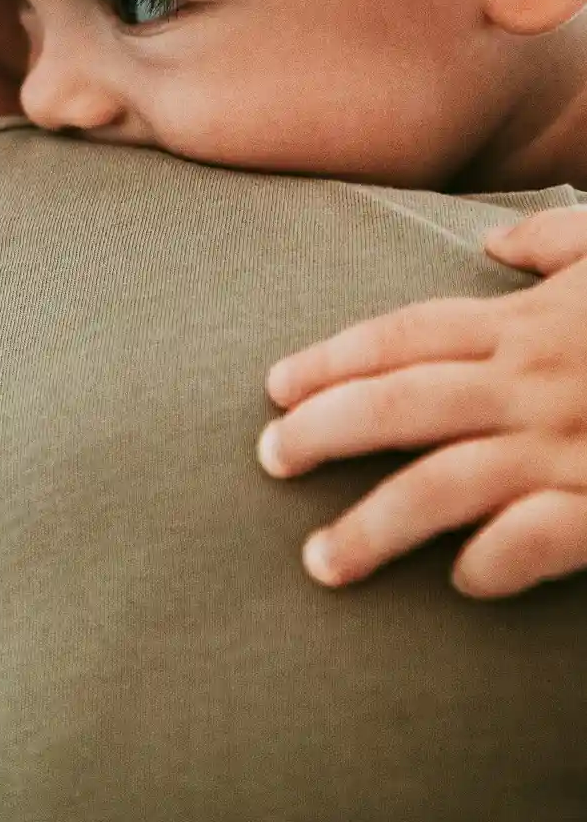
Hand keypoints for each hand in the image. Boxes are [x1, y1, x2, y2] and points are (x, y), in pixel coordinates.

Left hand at [258, 206, 586, 598]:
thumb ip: (556, 245)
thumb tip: (494, 240)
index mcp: (531, 322)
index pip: (403, 337)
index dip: (331, 360)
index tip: (273, 386)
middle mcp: (537, 379)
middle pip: (400, 401)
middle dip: (323, 431)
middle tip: (266, 462)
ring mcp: (575, 441)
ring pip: (447, 482)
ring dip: (376, 523)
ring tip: (320, 562)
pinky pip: (544, 537)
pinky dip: (497, 561)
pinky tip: (461, 582)